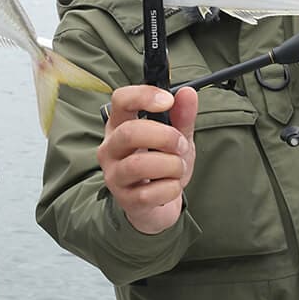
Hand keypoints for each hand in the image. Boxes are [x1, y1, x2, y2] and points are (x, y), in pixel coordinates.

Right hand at [97, 85, 197, 234]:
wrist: (158, 205)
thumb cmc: (162, 165)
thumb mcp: (177, 137)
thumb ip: (182, 116)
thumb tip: (188, 93)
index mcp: (120, 124)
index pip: (120, 100)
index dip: (144, 96)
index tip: (169, 101)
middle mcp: (110, 148)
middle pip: (130, 132)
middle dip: (165, 137)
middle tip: (181, 143)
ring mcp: (114, 175)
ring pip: (139, 165)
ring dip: (170, 165)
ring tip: (178, 167)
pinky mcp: (125, 199)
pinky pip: (150, 193)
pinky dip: (171, 188)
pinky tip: (172, 187)